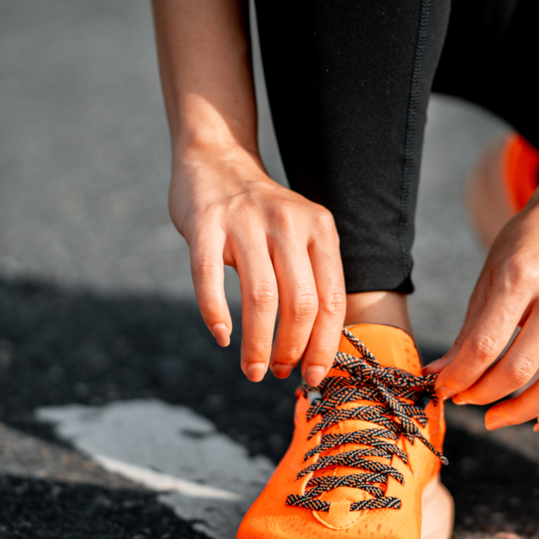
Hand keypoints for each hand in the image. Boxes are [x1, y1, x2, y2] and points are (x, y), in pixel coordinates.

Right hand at [168, 145, 345, 385]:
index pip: (331, 300)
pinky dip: (215, 313)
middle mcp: (288, 223)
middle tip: (277, 373)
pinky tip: (221, 336)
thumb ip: (312, 279)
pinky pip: (210, 277)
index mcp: (320, 230)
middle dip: (291, 349)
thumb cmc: (261, 217)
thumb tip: (317, 350)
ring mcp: (245, 221)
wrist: (216, 162)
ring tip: (252, 369)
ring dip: (257, 343)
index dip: (323, 345)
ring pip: (261, 297)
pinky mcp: (206, 223)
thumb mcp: (301, 235)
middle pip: (301, 303)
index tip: (313, 375)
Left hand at [425, 168, 538, 429]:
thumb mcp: (489, 277)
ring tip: (498, 417)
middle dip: (484, 396)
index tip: (444, 389)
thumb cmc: (525, 247)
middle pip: (520, 370)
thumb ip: (467, 332)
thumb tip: (439, 376)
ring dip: (522, 413)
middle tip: (467, 403)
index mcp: (522, 276)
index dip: (459, 377)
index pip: (485, 345)